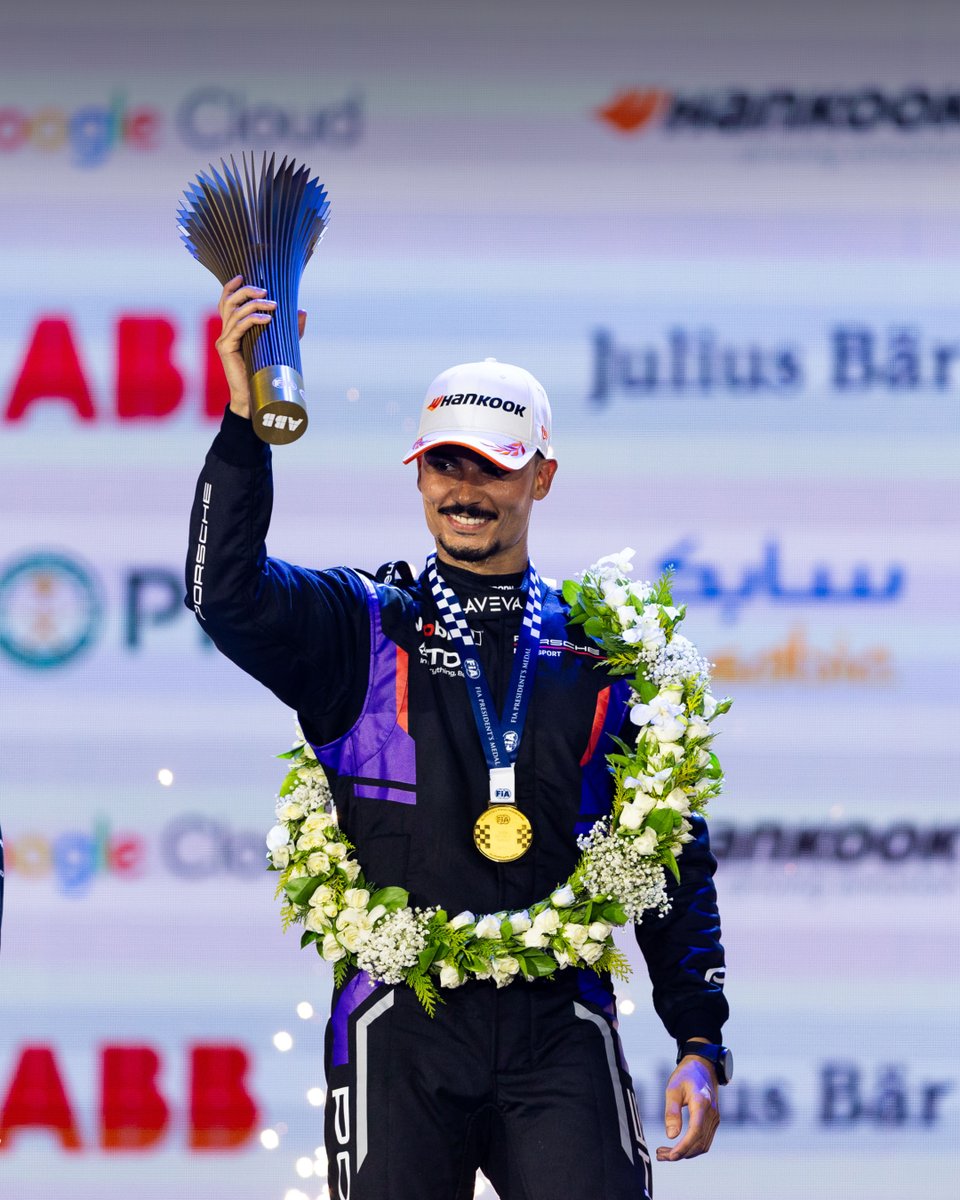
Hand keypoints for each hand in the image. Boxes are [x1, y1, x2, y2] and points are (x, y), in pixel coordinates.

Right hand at [214, 276, 306, 417]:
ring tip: (273, 305)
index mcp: (234, 327)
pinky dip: (253, 319)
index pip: (227, 300)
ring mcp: (224, 339)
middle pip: (228, 300)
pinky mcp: (226, 348)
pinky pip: (238, 327)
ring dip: (254, 304)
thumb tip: (301, 311)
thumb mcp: (282, 345)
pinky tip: (268, 319)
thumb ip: (291, 329)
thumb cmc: (268, 371)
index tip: (242, 275)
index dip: (232, 286)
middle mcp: (226, 331)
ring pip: (234, 311)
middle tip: (266, 291)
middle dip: (247, 291)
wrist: (255, 397)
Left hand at [656, 1055, 719, 1161]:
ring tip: (665, 1154)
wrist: (703, 1065)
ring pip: (702, 1145)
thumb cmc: (686, 1075)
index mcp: (702, 1103)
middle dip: (680, 1154)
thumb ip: (672, 1112)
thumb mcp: (673, 1088)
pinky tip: (677, 1147)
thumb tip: (671, 1136)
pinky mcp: (713, 1121)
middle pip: (699, 1143)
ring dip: (685, 1153)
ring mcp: (715, 1119)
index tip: (670, 1156)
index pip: (695, 1132)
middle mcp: (712, 1114)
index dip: (683, 1147)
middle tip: (660, 1155)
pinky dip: (691, 1148)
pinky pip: (704, 1140)